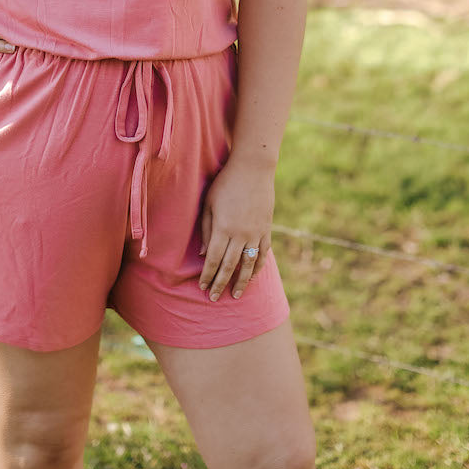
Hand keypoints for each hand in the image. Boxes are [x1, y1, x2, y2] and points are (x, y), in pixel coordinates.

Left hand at [198, 157, 274, 301]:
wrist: (253, 168)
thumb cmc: (225, 183)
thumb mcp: (209, 203)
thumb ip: (206, 229)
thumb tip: (204, 255)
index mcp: (223, 227)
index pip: (214, 259)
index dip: (207, 275)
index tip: (202, 287)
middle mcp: (240, 234)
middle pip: (230, 266)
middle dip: (221, 284)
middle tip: (214, 299)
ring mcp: (256, 233)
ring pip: (248, 264)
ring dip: (241, 282)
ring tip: (235, 295)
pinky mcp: (266, 229)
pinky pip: (263, 253)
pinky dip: (257, 267)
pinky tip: (252, 276)